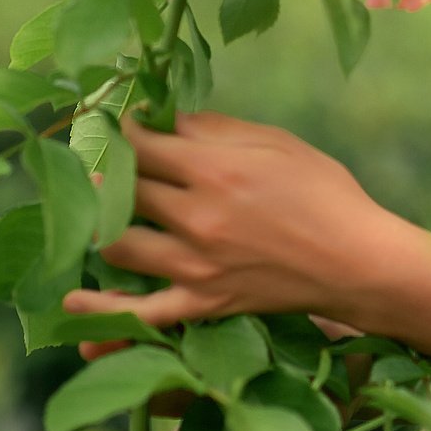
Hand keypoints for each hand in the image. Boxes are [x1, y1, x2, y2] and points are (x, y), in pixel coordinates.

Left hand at [64, 110, 418, 333]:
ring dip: (98, 225)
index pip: (141, 145)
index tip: (110, 124)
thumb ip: (214, 128)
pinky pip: (142, 313)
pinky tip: (72, 301)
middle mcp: (197, 216)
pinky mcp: (203, 303)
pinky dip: (103, 309)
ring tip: (94, 212)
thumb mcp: (274, 142)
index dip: (118, 131)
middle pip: (123, 189)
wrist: (357, 262)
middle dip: (106, 171)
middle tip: (98, 163)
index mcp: (214, 169)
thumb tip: (164, 117)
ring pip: (117, 244)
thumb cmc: (324, 192)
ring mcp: (196, 265)